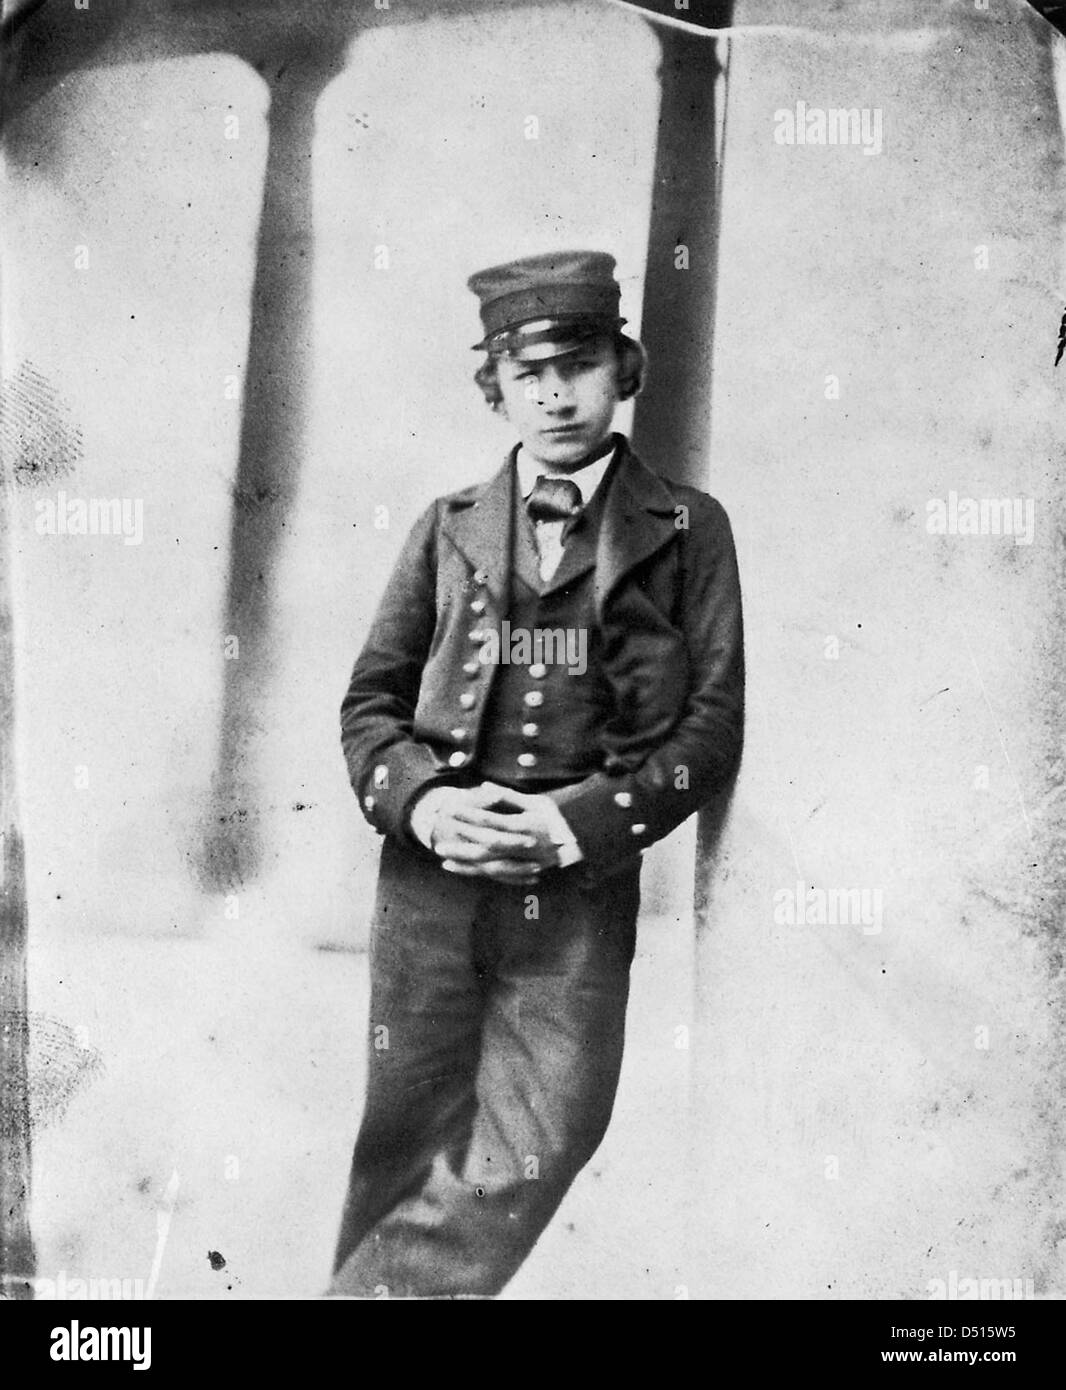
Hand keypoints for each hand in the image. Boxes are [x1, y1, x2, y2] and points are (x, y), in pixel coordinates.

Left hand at [409, 782, 575, 882]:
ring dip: (467, 865)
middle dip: (461, 847)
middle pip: (485, 848)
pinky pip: (501, 876)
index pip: (491, 822)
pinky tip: (468, 871)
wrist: (581, 840)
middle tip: (438, 845)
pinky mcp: (527, 871)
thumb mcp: (536, 801)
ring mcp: (525, 861)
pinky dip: (483, 874)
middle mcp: (523, 846)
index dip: (469, 817)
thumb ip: (509, 797)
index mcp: (524, 825)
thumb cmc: (558, 817)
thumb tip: (485, 786)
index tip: (451, 811)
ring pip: (491, 866)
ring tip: (446, 862)